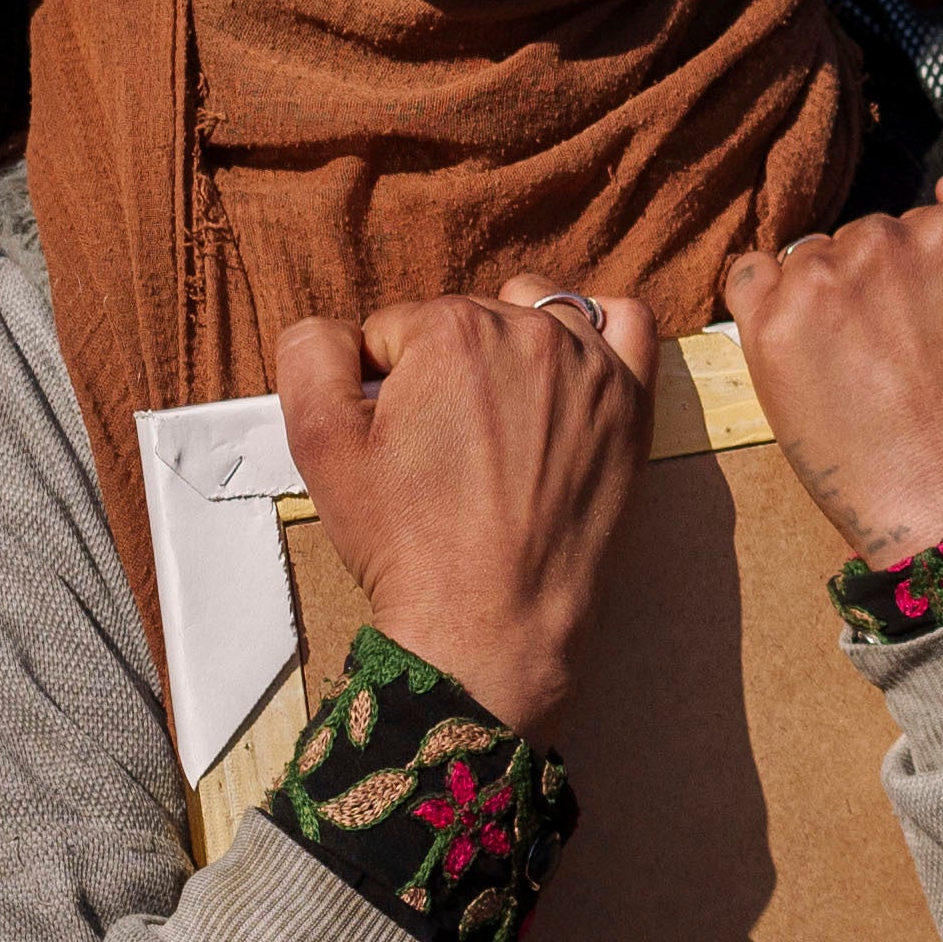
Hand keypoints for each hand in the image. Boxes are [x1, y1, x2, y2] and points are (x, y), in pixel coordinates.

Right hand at [279, 287, 653, 725]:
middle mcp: (529, 332)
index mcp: (451, 329)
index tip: (395, 440)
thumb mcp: (319, 445)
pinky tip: (569, 373)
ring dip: (509, 349)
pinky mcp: (632, 405)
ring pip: (534, 315)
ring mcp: (592, 367)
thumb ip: (310, 355)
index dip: (382, 386)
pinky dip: (597, 334)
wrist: (491, 625)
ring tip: (495, 421)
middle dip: (442, 372)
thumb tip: (339, 333)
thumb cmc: (408, 542)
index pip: (396, 330)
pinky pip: (626, 324)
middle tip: (440, 448)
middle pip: (464, 323)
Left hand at [728, 178, 942, 565]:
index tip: (930, 333)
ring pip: (809, 258)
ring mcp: (819, 280)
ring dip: (824, 296)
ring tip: (853, 365)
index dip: (924, 282)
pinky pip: (747, 278)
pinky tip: (797, 347)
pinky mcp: (770, 325)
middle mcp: (881, 241)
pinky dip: (763, 302)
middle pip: (862, 239)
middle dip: (873, 285)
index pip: (918, 228)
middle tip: (894, 358)